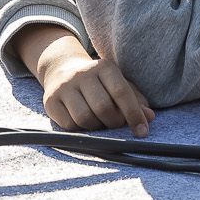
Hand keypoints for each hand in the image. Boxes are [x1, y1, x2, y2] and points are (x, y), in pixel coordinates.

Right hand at [30, 29, 154, 134]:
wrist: (62, 70)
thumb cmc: (98, 83)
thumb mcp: (118, 85)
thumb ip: (136, 100)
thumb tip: (149, 117)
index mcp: (104, 67)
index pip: (122, 92)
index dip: (134, 114)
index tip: (142, 131)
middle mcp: (83, 74)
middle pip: (103, 107)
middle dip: (114, 122)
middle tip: (115, 124)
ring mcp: (65, 87)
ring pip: (84, 118)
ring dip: (96, 127)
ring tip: (99, 122)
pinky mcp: (51, 101)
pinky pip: (69, 125)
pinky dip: (80, 130)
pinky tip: (83, 122)